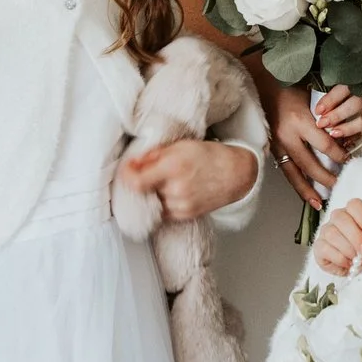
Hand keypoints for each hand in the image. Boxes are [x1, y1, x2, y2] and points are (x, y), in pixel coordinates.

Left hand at [124, 139, 256, 221]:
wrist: (235, 174)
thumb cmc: (209, 156)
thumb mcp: (181, 145)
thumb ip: (154, 155)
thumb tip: (131, 163)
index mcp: (173, 167)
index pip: (136, 182)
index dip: (127, 176)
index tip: (128, 169)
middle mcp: (176, 188)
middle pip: (142, 192)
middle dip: (141, 183)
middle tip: (146, 173)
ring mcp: (181, 205)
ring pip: (152, 203)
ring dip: (152, 194)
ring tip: (163, 182)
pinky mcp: (185, 215)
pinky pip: (163, 212)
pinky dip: (162, 203)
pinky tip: (171, 192)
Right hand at [269, 84, 359, 209]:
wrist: (263, 89)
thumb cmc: (291, 92)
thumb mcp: (312, 100)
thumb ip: (326, 120)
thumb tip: (344, 139)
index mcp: (300, 121)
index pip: (324, 144)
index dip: (339, 155)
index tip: (349, 160)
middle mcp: (288, 136)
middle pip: (310, 164)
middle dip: (326, 178)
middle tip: (341, 185)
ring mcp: (277, 145)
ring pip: (295, 174)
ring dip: (309, 190)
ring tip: (320, 203)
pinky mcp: (272, 150)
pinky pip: (286, 172)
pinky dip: (296, 185)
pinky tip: (305, 196)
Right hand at [313, 198, 361, 274]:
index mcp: (353, 213)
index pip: (354, 205)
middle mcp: (337, 219)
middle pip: (341, 218)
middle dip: (355, 236)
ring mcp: (326, 232)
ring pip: (332, 233)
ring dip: (348, 248)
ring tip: (358, 259)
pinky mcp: (318, 247)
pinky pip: (325, 248)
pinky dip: (339, 258)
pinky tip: (348, 263)